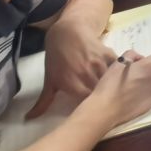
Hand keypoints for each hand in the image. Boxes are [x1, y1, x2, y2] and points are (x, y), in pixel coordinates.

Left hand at [30, 1, 113, 118]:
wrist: (67, 32)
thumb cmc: (57, 58)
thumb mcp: (50, 80)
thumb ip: (44, 101)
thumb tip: (30, 119)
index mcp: (72, 84)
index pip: (88, 104)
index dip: (92, 108)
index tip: (93, 110)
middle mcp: (86, 74)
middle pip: (102, 94)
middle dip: (104, 99)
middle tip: (105, 103)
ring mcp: (99, 63)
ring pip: (113, 82)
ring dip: (113, 88)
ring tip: (113, 93)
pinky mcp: (108, 54)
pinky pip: (119, 69)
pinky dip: (121, 74)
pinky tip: (119, 78)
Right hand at [85, 50, 150, 127]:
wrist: (108, 108)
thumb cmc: (111, 84)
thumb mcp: (118, 62)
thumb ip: (131, 55)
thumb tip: (138, 58)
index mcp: (150, 66)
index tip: (143, 62)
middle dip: (147, 70)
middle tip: (132, 75)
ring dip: (147, 81)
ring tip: (131, 87)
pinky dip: (146, 92)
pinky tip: (133, 96)